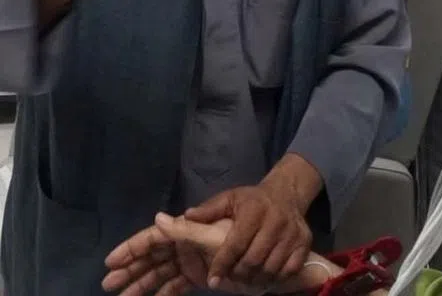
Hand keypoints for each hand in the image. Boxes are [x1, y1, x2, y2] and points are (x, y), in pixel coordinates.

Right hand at [103, 215, 255, 295]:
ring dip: (140, 286)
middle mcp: (184, 246)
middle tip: (107, 285)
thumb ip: (187, 229)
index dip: (131, 249)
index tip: (110, 262)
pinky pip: (175, 286)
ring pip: (159, 275)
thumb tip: (157, 218)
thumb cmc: (244, 231)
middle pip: (150, 259)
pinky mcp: (198, 276)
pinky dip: (161, 294)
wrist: (270, 246)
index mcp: (186, 231)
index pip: (152, 240)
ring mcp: (190, 261)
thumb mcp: (214, 231)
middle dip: (129, 271)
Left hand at [184, 184, 312, 289]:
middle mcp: (276, 221)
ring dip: (255, 279)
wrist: (287, 193)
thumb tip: (186, 217)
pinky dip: (275, 277)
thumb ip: (209, 210)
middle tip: (230, 277)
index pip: (236, 244)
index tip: (212, 280)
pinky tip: (264, 275)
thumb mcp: (230, 199)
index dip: (222, 264)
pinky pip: (289, 270)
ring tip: (245, 278)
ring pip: (270, 268)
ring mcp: (293, 233)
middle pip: (253, 260)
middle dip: (237, 274)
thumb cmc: (252, 200)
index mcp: (255, 210)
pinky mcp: (304, 243)